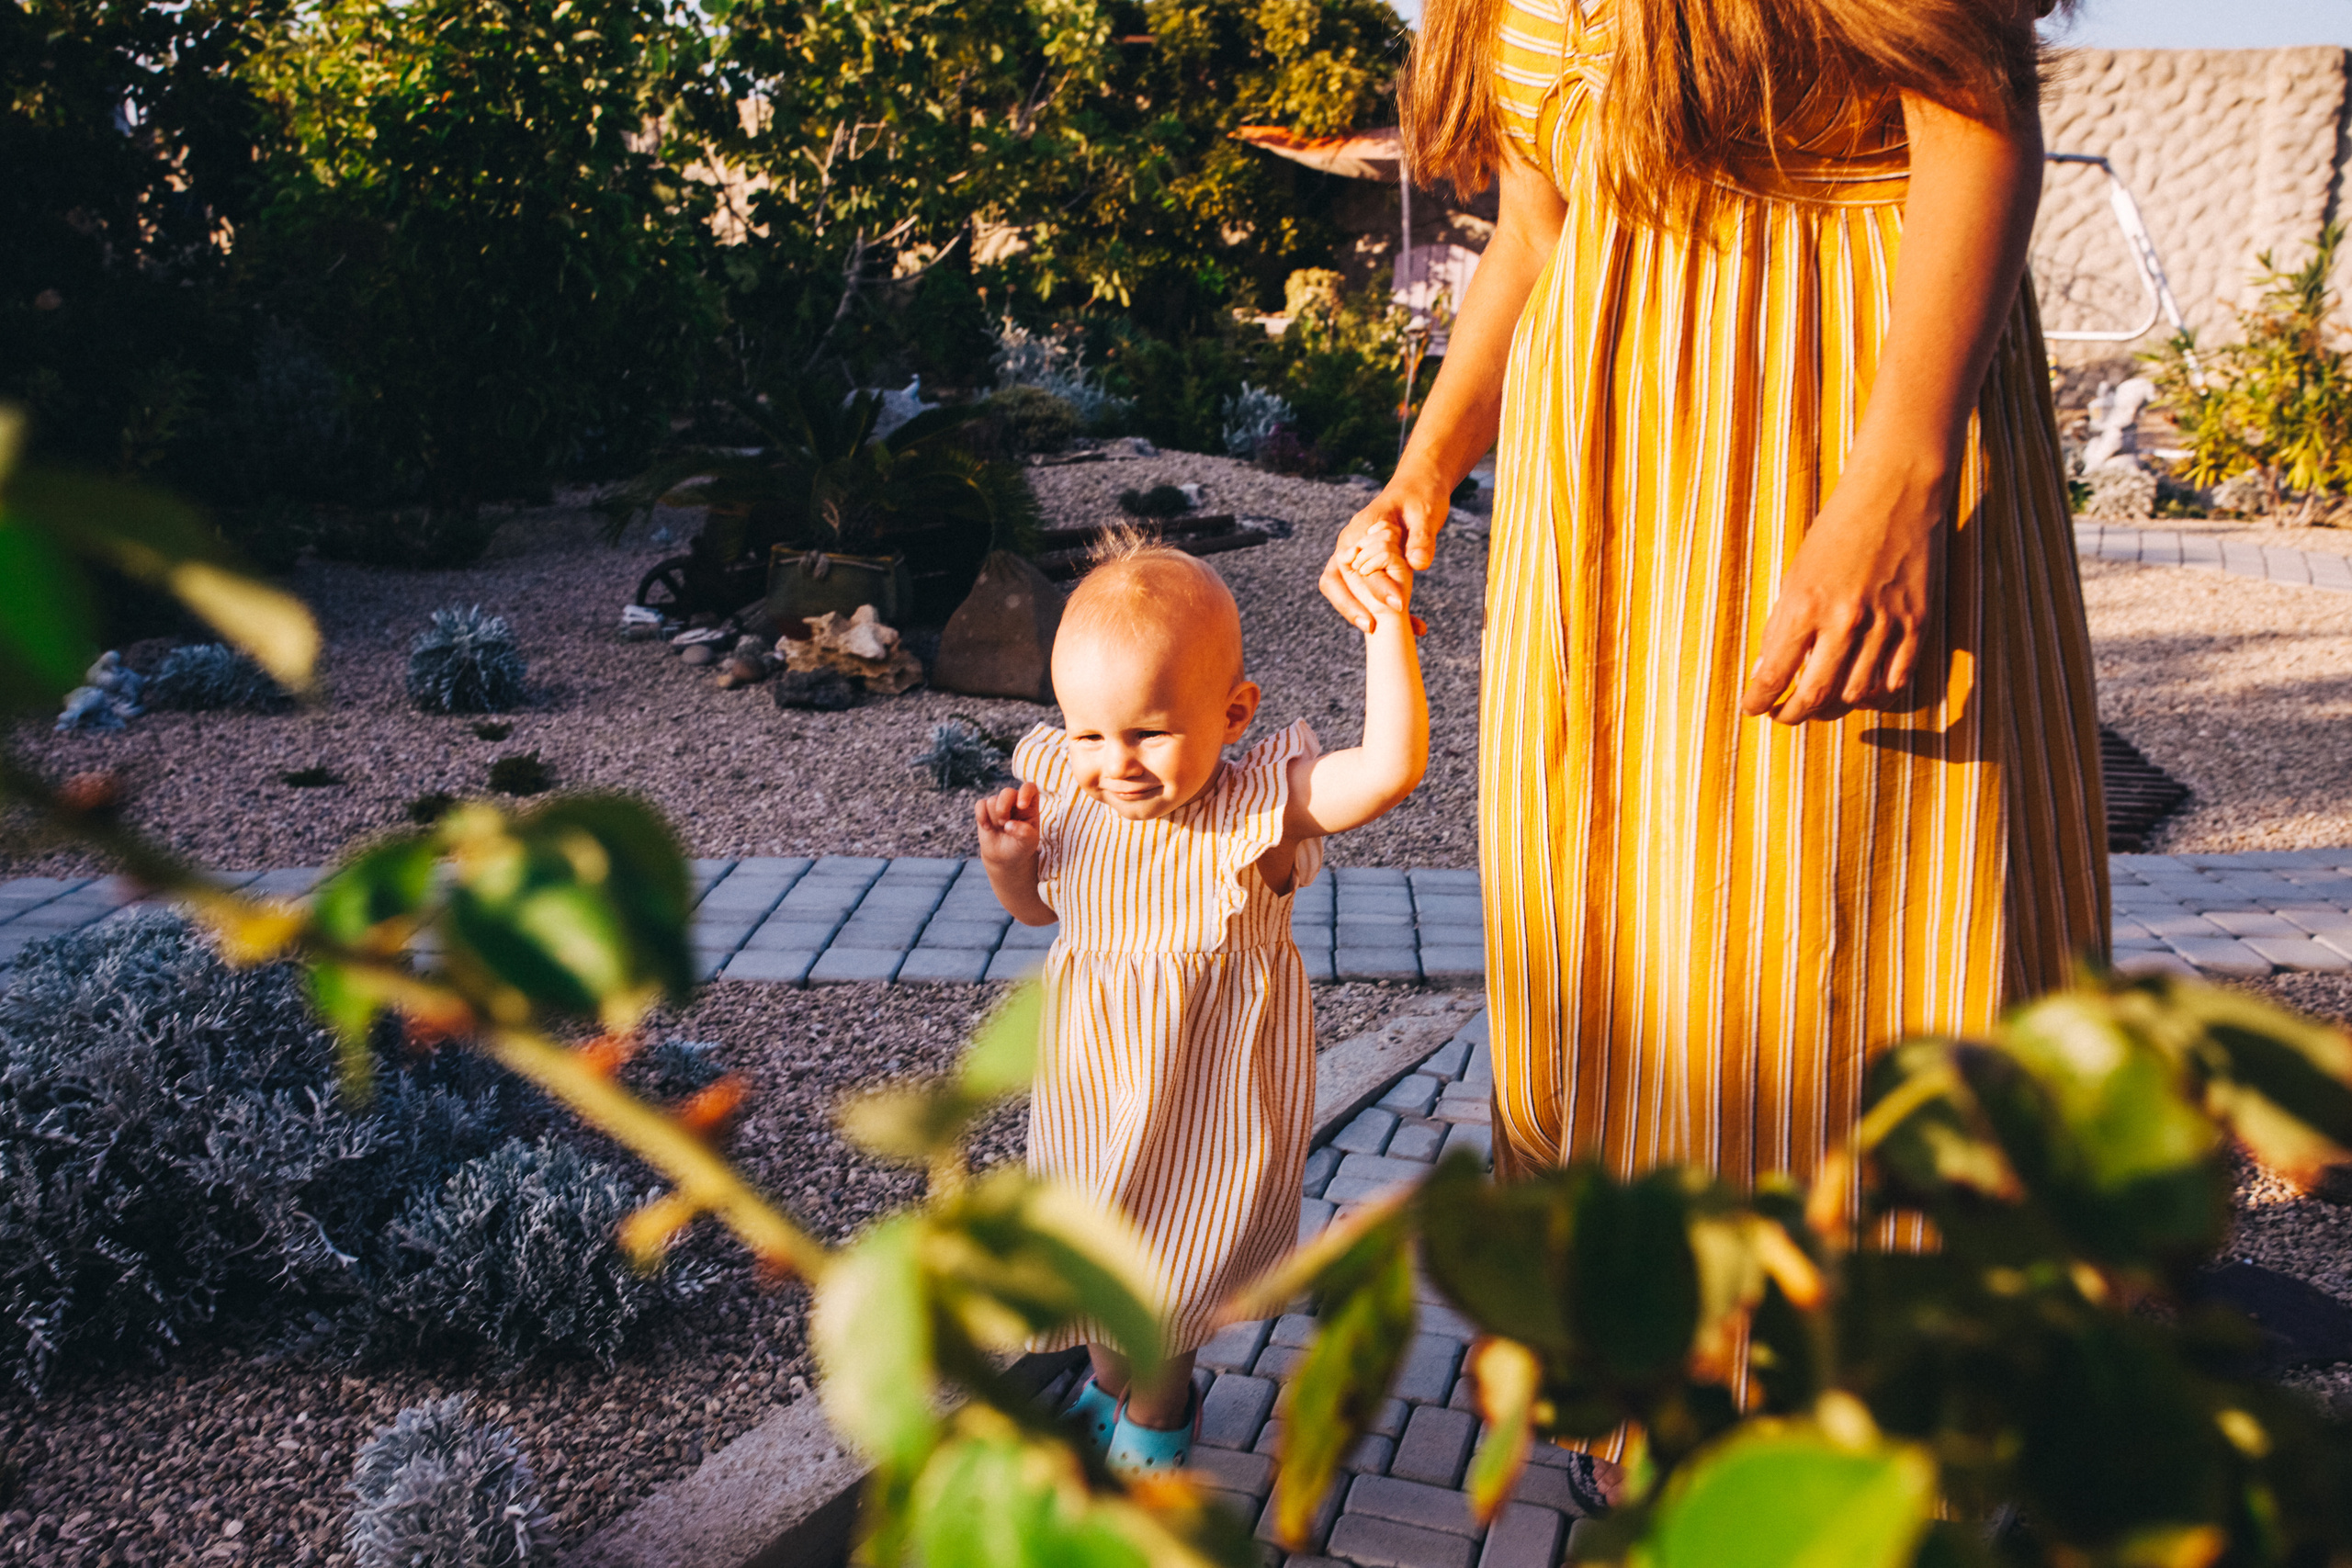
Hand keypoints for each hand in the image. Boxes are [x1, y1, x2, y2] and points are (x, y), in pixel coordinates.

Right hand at [974, 782, 1040, 869]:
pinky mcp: (985, 808)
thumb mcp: (1029, 843)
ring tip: (1000, 828)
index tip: (1021, 806)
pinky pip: (980, 804)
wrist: (1005, 857)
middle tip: (1005, 824)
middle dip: (1003, 809)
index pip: (1029, 788)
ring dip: (995, 818)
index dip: (1025, 793)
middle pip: (1007, 792)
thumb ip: (1024, 833)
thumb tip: (1009, 825)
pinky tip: (987, 827)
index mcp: (1030, 805)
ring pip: (992, 800)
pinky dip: (982, 817)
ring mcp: (999, 803)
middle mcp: (1015, 800)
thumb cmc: (1021, 846)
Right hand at [1321, 470, 1449, 631]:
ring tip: (1402, 635)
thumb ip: (1420, 538)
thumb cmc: (1420, 496)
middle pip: (1337, 584)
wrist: (1421, 489)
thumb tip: (1417, 564)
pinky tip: (1418, 625)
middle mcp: (1352, 549)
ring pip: (1352, 594)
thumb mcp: (1424, 514)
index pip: (1347, 567)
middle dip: (1353, 609)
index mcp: (1357, 533)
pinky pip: (1375, 596)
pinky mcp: (1374, 570)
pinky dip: (1392, 612)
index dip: (1365, 589)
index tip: (1394, 603)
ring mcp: (1360, 561)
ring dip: (1371, 615)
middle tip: (1374, 628)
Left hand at [1739, 467, 1944, 724]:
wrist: (1896, 493)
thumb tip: (1765, 673)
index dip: (1759, 701)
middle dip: (1793, 715)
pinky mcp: (1918, 622)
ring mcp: (1886, 623)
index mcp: (1805, 605)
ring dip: (1834, 707)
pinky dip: (1876, 692)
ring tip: (1821, 702)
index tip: (1753, 710)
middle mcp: (1845, 620)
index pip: (1774, 675)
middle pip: (1816, 696)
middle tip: (1784, 716)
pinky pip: (1897, 680)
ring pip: (1856, 694)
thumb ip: (1781, 626)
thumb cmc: (1837, 532)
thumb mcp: (1795, 575)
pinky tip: (1861, 687)